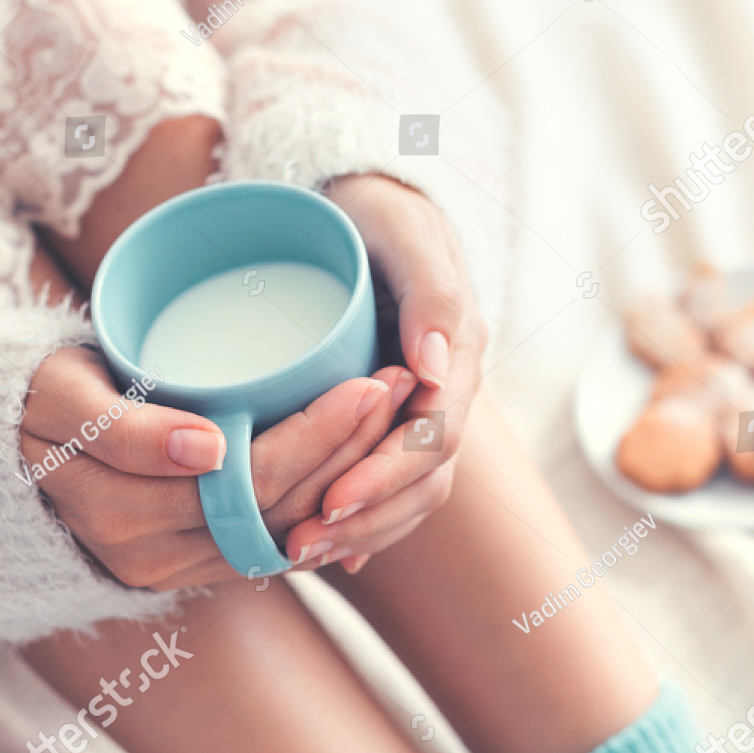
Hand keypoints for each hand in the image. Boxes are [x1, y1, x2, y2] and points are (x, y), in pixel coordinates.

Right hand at [21, 345, 416, 588]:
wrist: (6, 446)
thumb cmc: (37, 400)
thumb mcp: (62, 399)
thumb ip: (124, 427)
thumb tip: (207, 449)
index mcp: (125, 517)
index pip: (252, 480)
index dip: (321, 434)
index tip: (373, 378)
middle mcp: (155, 559)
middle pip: (283, 507)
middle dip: (353, 448)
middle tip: (404, 385)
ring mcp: (176, 570)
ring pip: (290, 528)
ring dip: (352, 474)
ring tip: (398, 414)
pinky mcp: (193, 565)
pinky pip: (276, 542)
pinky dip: (324, 504)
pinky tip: (366, 461)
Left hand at [289, 174, 487, 572]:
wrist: (357, 197)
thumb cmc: (374, 207)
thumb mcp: (402, 231)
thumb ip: (431, 291)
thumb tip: (433, 368)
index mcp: (456, 353)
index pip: (433, 436)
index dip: (385, 476)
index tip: (330, 501)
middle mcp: (446, 389)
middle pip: (424, 479)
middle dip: (367, 518)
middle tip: (299, 544)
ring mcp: (422, 407)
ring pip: (410, 493)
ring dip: (361, 532)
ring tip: (297, 554)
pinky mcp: (392, 419)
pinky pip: (390, 484)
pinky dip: (363, 522)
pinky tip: (326, 551)